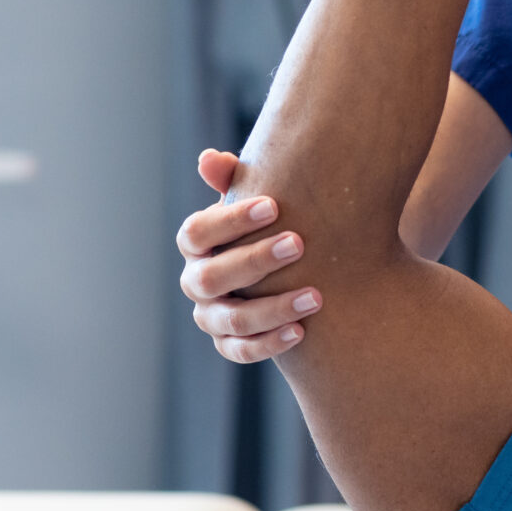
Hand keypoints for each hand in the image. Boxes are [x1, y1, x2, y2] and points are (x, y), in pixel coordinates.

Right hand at [177, 148, 318, 362]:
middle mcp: (196, 281)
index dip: (231, 220)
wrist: (287, 269)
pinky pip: (241, 351)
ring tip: (315, 296)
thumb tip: (209, 159)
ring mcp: (210, 316)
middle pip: (212, 277)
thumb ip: (235, 179)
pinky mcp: (228, 344)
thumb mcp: (254, 200)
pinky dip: (269, 344)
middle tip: (298, 244)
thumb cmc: (268, 225)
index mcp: (195, 243)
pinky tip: (301, 331)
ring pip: (231, 320)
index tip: (274, 206)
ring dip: (273, 308)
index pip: (197, 232)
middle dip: (256, 260)